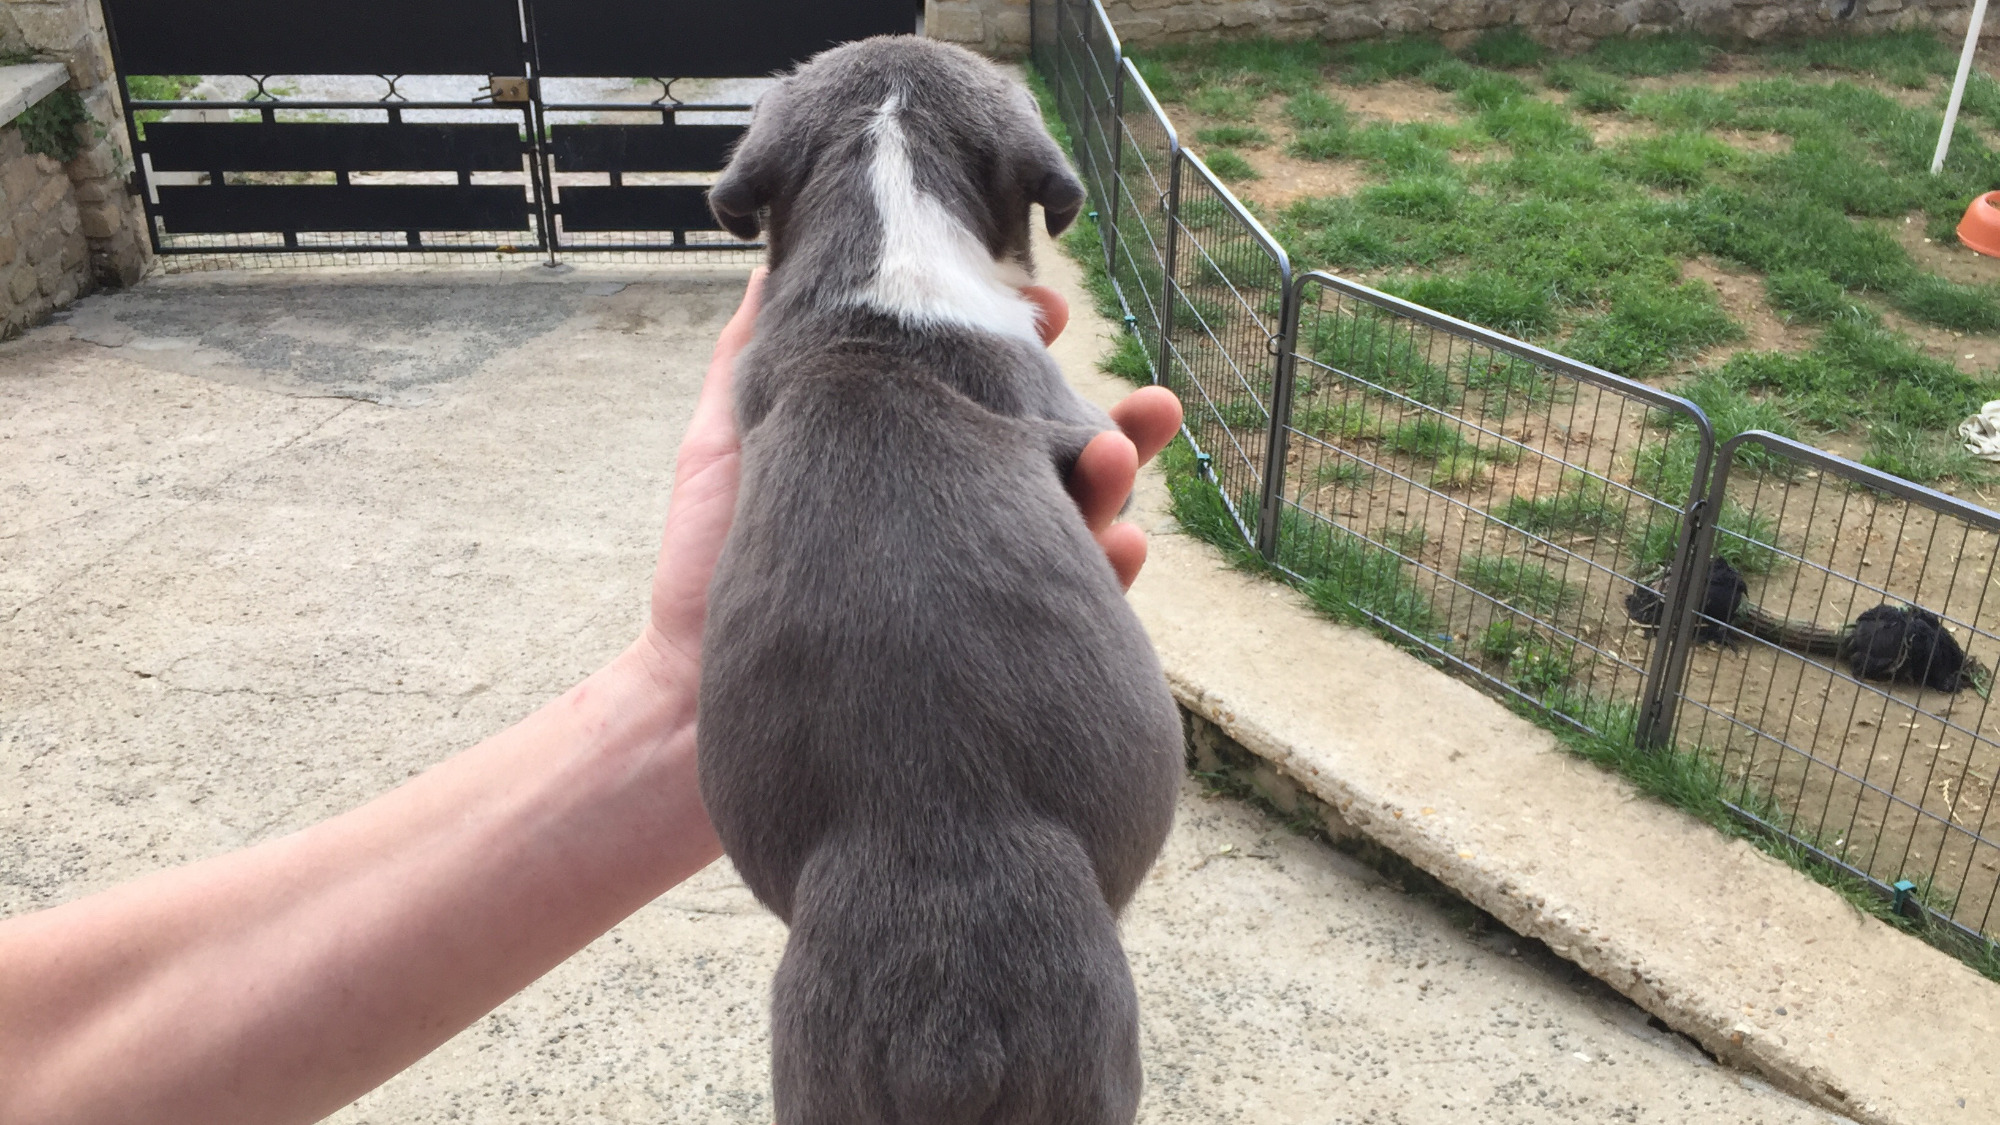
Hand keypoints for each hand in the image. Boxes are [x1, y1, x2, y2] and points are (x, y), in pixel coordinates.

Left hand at [637, 273, 1183, 684]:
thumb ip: (752, 359)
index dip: (1023, 355)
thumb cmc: (705, 576)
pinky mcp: (982, 658)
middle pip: (1047, 461)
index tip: (1050, 308)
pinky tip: (1122, 549)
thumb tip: (771, 270)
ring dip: (1113, 492)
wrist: (690, 709)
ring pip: (1069, 531)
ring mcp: (968, 588)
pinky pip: (1064, 617)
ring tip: (1125, 458)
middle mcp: (945, 520)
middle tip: (1152, 401)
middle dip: (1110, 426)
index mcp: (904, 465)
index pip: (982, 400)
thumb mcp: (725, 446)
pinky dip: (1102, 582)